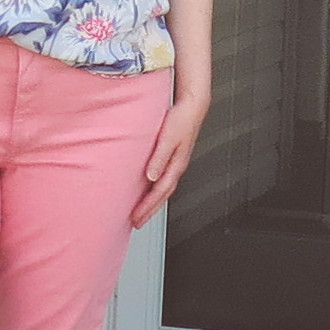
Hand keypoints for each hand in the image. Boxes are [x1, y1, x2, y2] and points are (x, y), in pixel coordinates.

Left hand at [132, 92, 208, 227]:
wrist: (192, 106)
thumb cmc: (182, 119)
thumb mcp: (168, 138)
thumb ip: (159, 158)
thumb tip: (151, 177)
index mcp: (176, 165)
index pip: (160, 192)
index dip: (148, 206)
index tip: (136, 217)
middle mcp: (177, 167)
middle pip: (163, 196)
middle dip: (150, 210)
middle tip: (137, 222)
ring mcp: (176, 163)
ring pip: (164, 190)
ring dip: (153, 202)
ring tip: (141, 212)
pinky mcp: (173, 158)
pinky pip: (163, 180)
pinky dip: (155, 190)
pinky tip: (148, 189)